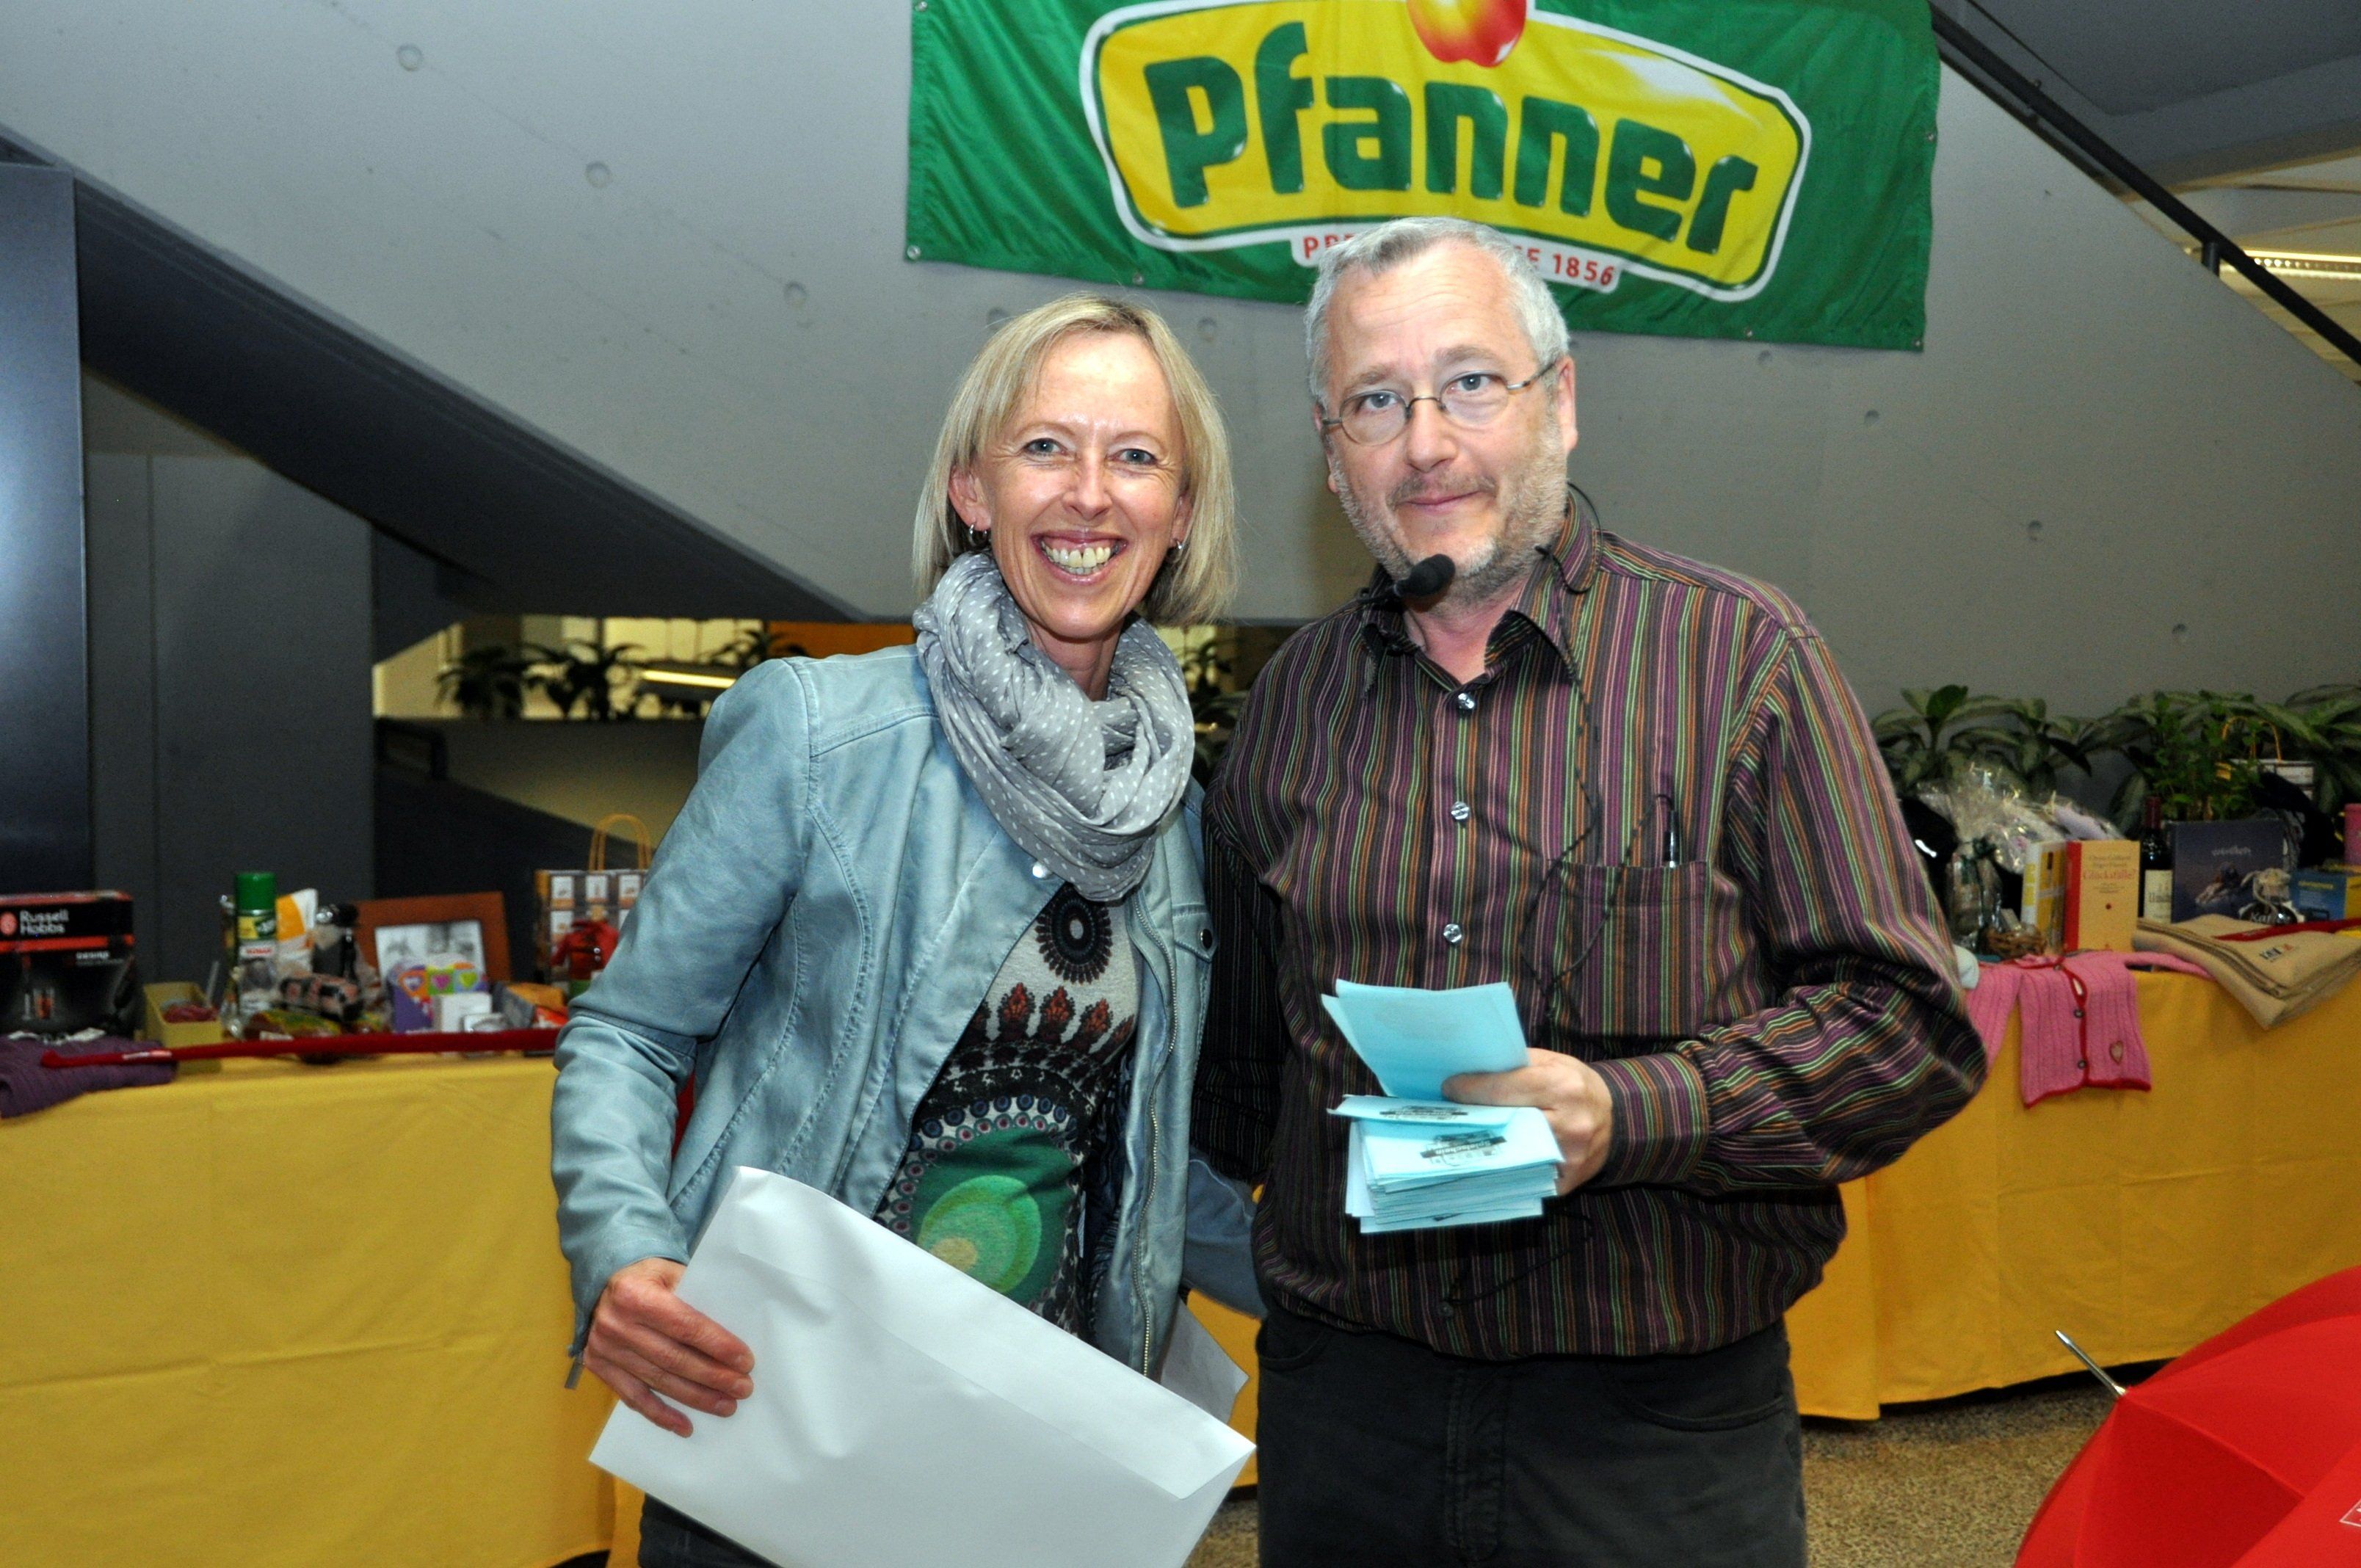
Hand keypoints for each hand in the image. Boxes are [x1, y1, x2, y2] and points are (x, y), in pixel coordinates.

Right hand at [583, 1257, 754, 1436]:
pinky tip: (685, 1426)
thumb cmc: (648, 1276)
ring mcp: (604, 1349)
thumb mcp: (670, 1271)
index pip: (684, 1325)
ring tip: (725, 1406)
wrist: (604, 1282)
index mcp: (634, 1294)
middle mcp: (615, 1324)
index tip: (745, 1361)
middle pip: (672, 1358)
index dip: (716, 1345)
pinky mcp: (598, 1367)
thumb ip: (696, 1294)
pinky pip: (633, 1397)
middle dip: (712, 1376)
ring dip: (695, 1398)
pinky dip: (660, 1414)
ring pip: (657, 1381)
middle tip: (743, 1389)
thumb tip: (735, 1328)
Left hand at [1444, 1053, 1613, 1195]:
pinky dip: (1502, 1169)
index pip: (1505, 1088)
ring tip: (1459, 1135)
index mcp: (1563, 1087)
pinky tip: (1485, 1160)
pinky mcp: (1565, 1183)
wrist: (1617, 1121)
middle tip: (1449, 1113)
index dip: (1472, 1089)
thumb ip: (1516, 1065)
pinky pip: (1524, 1178)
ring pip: (1511, 1155)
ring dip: (1482, 1146)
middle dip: (1474, 1117)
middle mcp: (1568, 1124)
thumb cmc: (1577, 1086)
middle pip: (1504, 1123)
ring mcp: (1568, 1158)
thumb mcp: (1553, 1062)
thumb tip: (1472, 1071)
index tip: (1449, 1088)